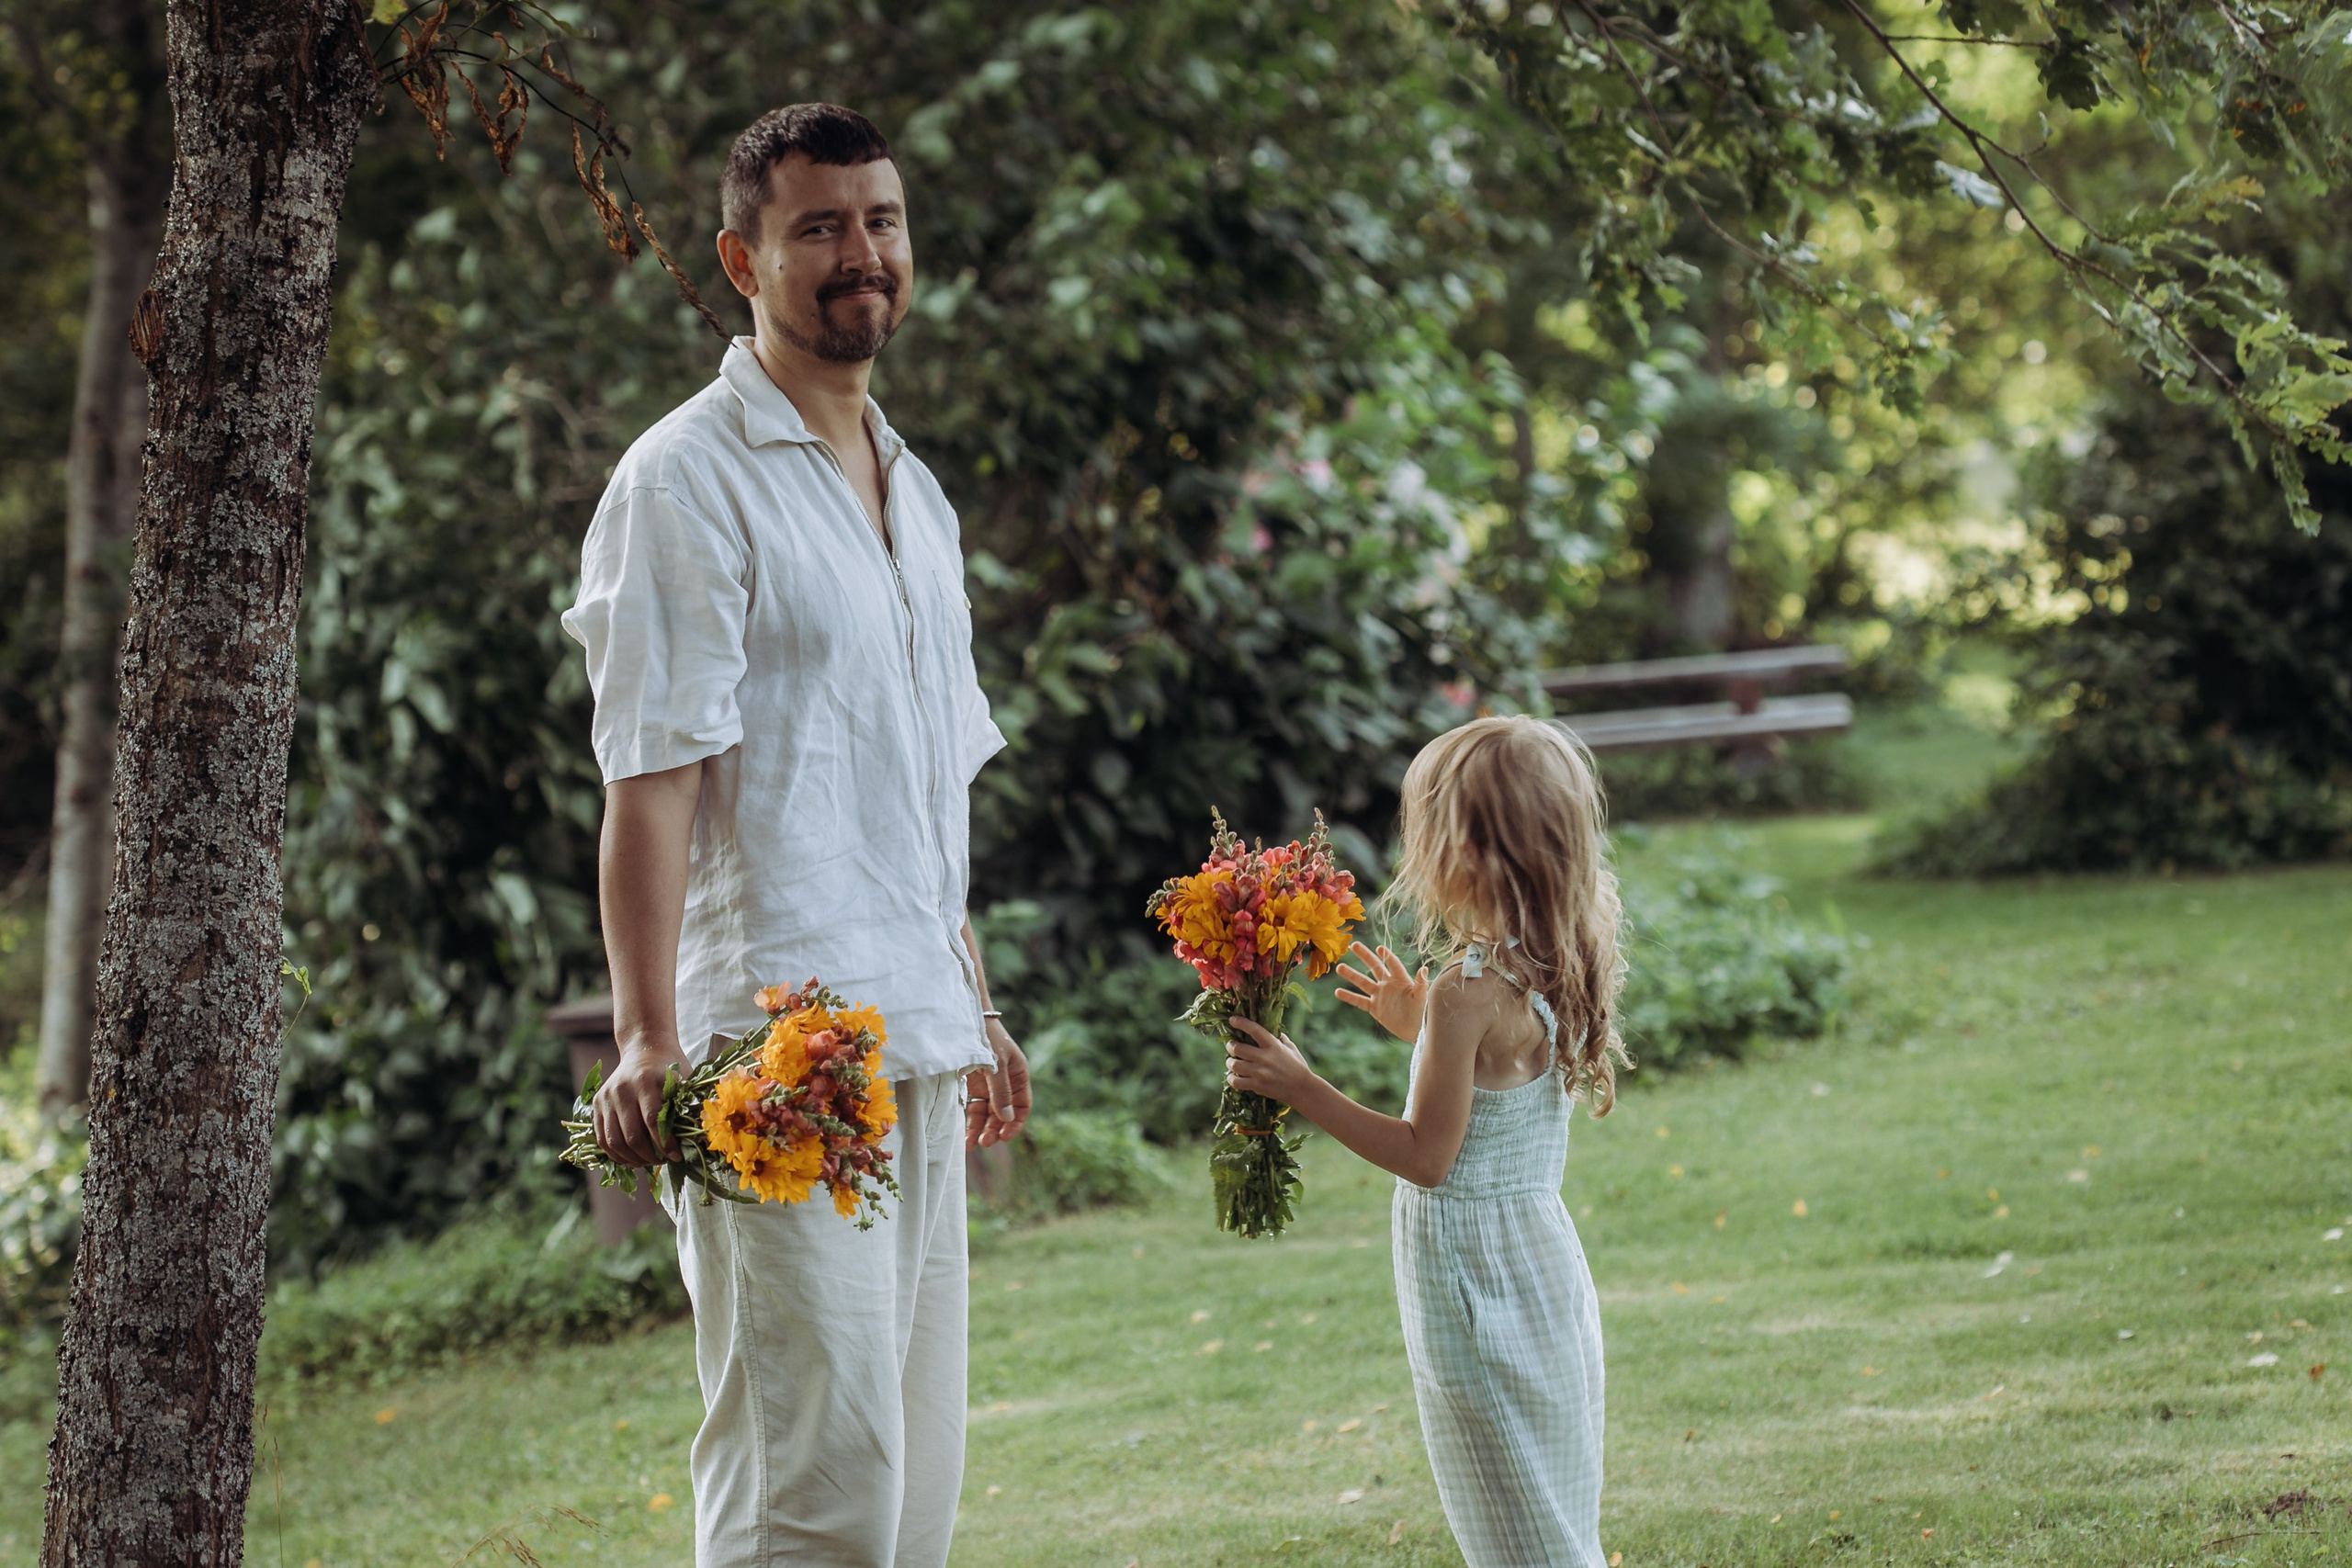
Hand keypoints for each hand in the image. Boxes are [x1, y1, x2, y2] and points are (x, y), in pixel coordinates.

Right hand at [594, 1037, 689, 1167]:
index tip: (677, 1157)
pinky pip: (602, 1138)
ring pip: (615, 1141)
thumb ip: (689, 1108)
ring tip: (649, 1162)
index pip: (653, 1121)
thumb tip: (698, 1143)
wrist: (645, 1049)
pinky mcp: (597, 1104)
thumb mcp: (685, 1081)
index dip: (665, 1144)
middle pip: (633, 1136)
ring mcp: (606, 1097)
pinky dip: (617, 1154)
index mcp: (646, 1081)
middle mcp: (622, 1089)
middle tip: (664, 1161)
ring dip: (633, 1159)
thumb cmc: (670, 1069)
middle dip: (650, 1156)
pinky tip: (632, 1159)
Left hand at [966, 1017, 1030, 1149]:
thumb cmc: (985, 1036)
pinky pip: (973, 1107)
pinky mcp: (971, 1084)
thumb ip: (1001, 1092)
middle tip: (985, 1142)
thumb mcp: (996, 1064)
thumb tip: (1006, 1119)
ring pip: (987, 1113)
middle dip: (995, 1129)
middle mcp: (1005, 1081)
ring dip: (981, 1128)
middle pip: (1003, 1112)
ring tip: (972, 1144)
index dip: (1016, 1122)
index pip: (1022, 1105)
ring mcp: (988, 1083)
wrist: (963, 1017)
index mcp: (1018, 1074)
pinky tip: (965, 1134)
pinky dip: (970, 1121)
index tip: (1005, 1136)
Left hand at [1226, 1018, 1319, 1104]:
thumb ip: (1282, 1039)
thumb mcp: (1292, 1049)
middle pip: (1237, 1048)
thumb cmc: (1298, 1067)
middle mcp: (1265, 1058)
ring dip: (1229, 1062)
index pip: (1254, 1030)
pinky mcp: (1257, 1086)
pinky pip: (1236, 1081)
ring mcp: (1260, 1072)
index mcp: (1273, 1046)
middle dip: (1230, 1046)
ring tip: (1231, 1062)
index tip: (1232, 1020)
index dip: (1241, 1023)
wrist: (1303, 1089)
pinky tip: (1234, 1077)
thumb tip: (1276, 1031)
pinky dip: (1231, 1079)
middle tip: (1231, 1046)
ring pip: (1234, 1065)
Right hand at [1334, 942, 1427, 1042]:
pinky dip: (1349, 997)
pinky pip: (1359, 1001)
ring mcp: (1379, 995)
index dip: (1386, 955)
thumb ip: (1421, 983)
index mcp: (1401, 979)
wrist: (1416, 1030)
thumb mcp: (1422, 997)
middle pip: (1375, 967)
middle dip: (1365, 956)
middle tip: (1354, 945)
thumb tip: (1424, 968)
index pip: (1392, 963)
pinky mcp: (1374, 1007)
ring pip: (1363, 982)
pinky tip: (1337, 992)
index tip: (1379, 948)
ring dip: (1351, 975)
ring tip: (1339, 967)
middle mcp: (1388, 984)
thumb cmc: (1423, 1011)